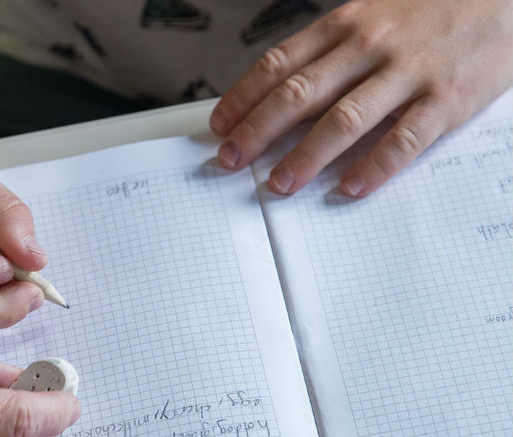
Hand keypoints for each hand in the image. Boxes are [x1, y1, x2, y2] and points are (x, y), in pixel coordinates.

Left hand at [210, 0, 512, 196]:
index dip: (242, 98)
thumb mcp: (374, 14)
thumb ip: (331, 50)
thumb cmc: (434, 8)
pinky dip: (374, 168)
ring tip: (279, 183)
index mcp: (346, 24)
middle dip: (257, 132)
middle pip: (298, 95)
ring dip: (305, 157)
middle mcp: (371, 46)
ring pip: (343, 121)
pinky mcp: (447, 99)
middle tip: (231, 160)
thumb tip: (281, 92)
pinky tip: (349, 188)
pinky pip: (404, 140)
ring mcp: (409, 73)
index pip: (278, 65)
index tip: (220, 126)